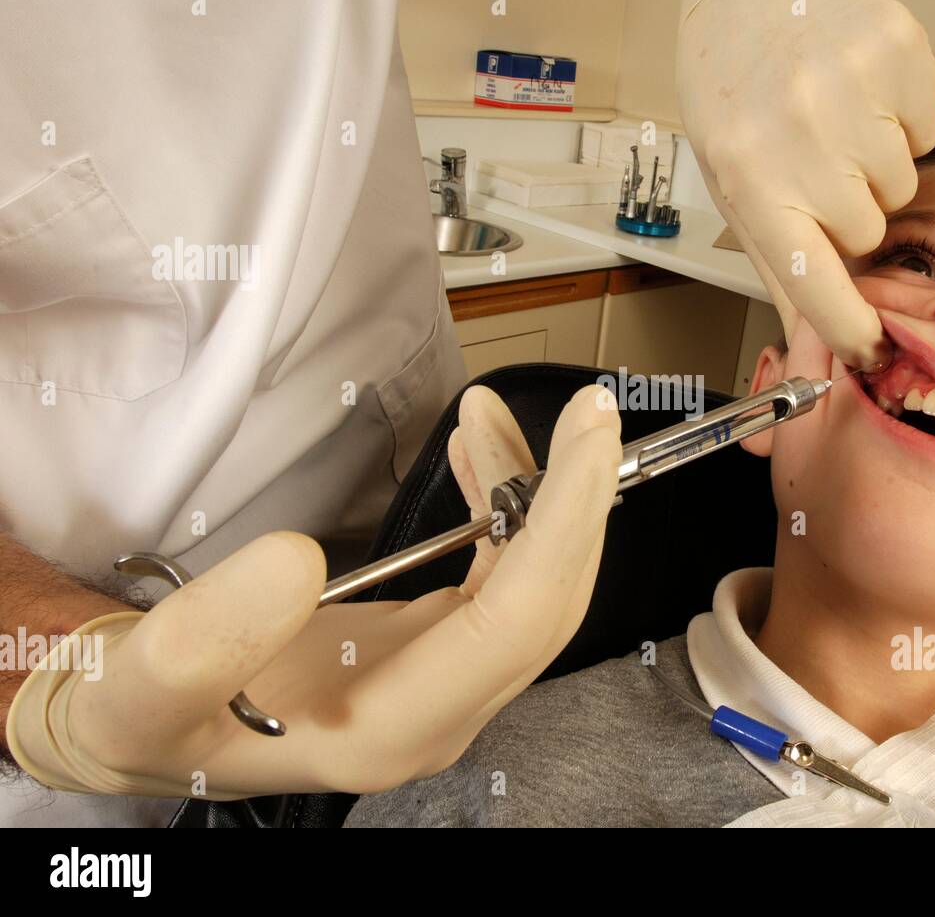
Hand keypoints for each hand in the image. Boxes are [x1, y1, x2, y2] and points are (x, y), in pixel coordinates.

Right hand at [6, 384, 622, 796]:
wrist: (147, 728)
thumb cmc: (146, 714)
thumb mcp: (143, 686)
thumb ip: (205, 639)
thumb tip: (294, 561)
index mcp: (388, 730)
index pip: (516, 623)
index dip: (560, 525)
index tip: (587, 438)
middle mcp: (441, 715)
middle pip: (550, 604)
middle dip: (577, 499)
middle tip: (587, 408)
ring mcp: (447, 684)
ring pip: (532, 586)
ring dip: (534, 494)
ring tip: (489, 413)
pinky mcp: (439, 651)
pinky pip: (501, 577)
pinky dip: (502, 507)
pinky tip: (480, 454)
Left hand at [677, 0, 934, 370]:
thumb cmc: (733, 93)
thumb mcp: (731, 184)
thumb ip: (776, 263)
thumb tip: (810, 342)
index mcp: (753, 178)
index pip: (816, 284)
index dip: (850, 328)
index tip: (871, 349)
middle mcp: (805, 136)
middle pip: (870, 233)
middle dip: (850, 214)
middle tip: (815, 168)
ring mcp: (856, 89)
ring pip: (902, 186)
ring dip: (874, 168)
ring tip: (833, 126)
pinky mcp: (901, 51)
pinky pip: (926, 130)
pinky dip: (899, 123)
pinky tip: (858, 96)